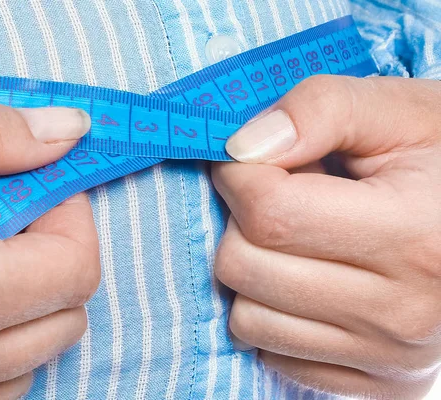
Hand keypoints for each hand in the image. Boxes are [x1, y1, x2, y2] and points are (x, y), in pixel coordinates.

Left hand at [213, 76, 440, 398]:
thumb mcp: (398, 112)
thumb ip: (320, 110)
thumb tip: (240, 147)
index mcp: (414, 236)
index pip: (271, 213)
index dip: (239, 174)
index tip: (247, 159)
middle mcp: (402, 313)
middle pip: (246, 267)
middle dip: (239, 221)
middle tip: (276, 196)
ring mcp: (388, 356)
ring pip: (247, 319)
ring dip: (251, 271)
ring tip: (296, 241)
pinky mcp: (376, 383)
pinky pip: (273, 354)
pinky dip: (274, 315)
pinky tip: (309, 282)